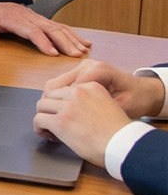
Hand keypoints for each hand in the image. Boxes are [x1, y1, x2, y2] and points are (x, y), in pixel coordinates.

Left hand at [0, 1, 91, 56]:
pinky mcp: (42, 21)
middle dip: (64, 42)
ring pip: (58, 27)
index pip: (32, 31)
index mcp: (14, 18)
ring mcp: (37, 18)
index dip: (43, 42)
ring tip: (83, 50)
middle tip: (75, 55)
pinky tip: (84, 42)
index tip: (53, 54)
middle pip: (50, 29)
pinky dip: (73, 34)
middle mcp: (29, 17)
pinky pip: (60, 27)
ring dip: (72, 39)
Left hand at [33, 79, 133, 164]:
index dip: (61, 101)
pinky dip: (38, 127)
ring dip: (43, 117)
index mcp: (91, 86)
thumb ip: (88, 101)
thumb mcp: (107, 105)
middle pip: (50, 95)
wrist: (124, 145)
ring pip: (41, 106)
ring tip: (50, 129)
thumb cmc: (119, 131)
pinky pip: (38, 120)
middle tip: (54, 122)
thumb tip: (70, 110)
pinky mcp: (60, 121)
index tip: (64, 113)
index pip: (64, 88)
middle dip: (50, 108)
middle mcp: (78, 92)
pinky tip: (46, 134)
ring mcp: (68, 106)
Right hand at [43, 60, 165, 119]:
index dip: (59, 111)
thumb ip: (95, 111)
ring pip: (54, 86)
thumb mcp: (119, 109)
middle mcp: (86, 66)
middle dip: (51, 108)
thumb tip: (67, 120)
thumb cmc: (135, 102)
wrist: (144, 93)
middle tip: (53, 126)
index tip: (58, 129)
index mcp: (97, 71)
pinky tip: (64, 112)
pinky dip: (59, 100)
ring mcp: (82, 67)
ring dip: (53, 104)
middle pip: (54, 86)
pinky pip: (61, 86)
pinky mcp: (80, 72)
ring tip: (56, 119)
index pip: (64, 91)